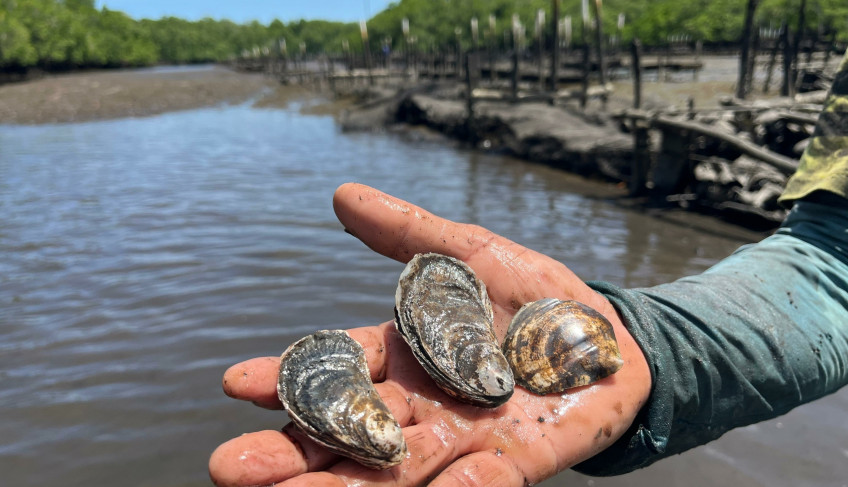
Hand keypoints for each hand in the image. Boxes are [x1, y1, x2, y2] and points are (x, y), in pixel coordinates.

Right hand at [209, 183, 650, 485]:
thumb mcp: (468, 254)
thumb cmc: (535, 296)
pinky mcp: (516, 462)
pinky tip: (444, 486)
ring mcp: (466, 440)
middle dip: (293, 454)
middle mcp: (423, 408)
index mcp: (405, 359)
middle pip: (350, 435)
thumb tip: (341, 193)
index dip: (289, 378)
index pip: (337, 372)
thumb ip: (407, 234)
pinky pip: (482, 483)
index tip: (235, 383)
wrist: (610, 337)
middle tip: (230, 468)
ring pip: (396, 472)